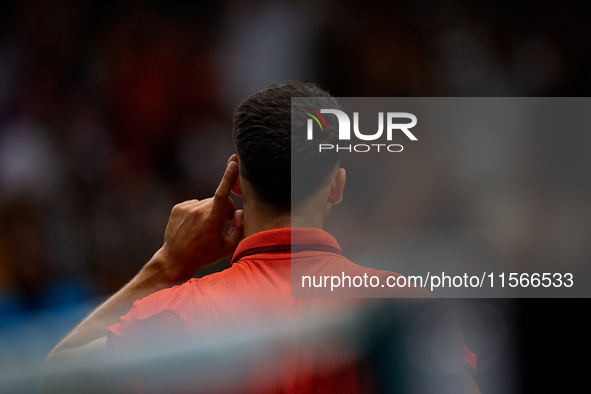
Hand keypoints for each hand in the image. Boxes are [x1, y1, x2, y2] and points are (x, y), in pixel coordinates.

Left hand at [151, 155, 243, 282]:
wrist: (176, 259)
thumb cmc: (205, 255)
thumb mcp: (227, 247)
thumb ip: (239, 228)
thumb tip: (241, 213)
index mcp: (212, 220)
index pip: (223, 194)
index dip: (229, 177)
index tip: (233, 162)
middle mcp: (198, 211)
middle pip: (218, 200)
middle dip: (224, 208)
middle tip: (223, 224)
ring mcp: (186, 208)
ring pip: (206, 202)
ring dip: (210, 211)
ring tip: (204, 229)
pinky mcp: (178, 207)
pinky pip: (194, 204)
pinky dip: (198, 211)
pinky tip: (194, 226)